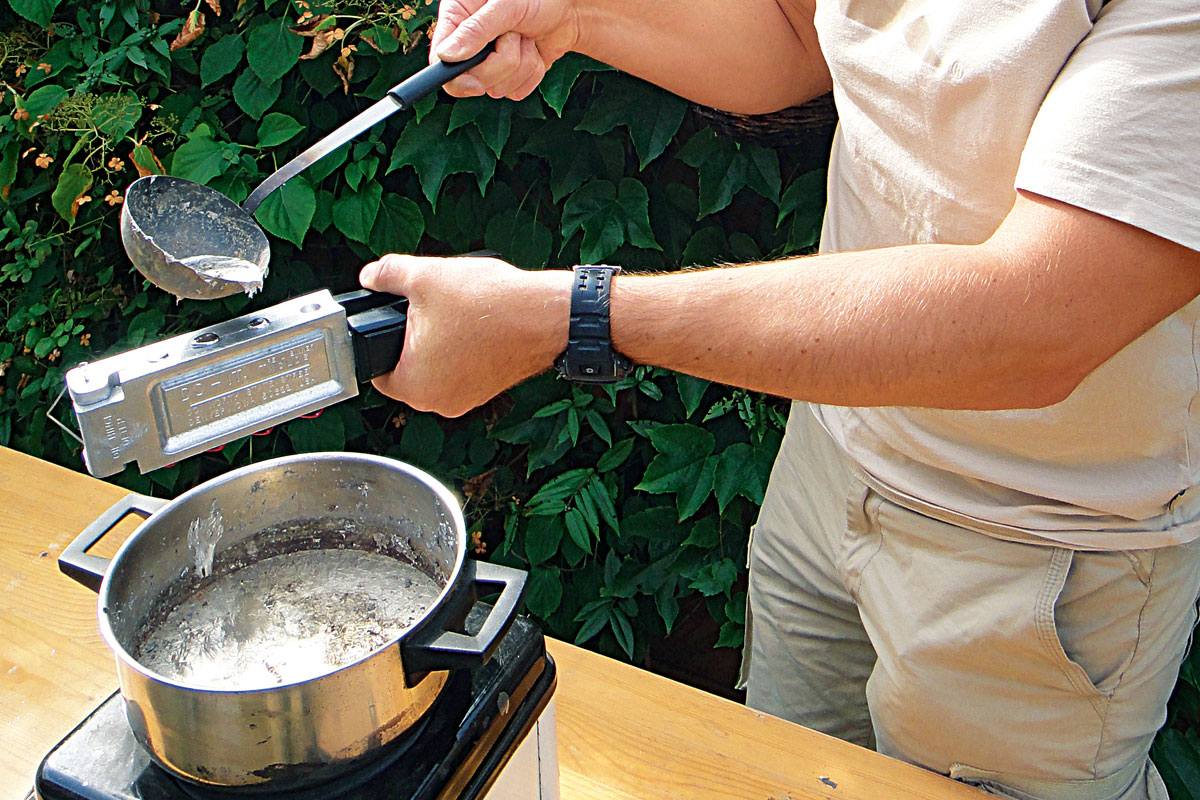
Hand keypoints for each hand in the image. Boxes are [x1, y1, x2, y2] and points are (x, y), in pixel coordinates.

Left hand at [359, 254, 571, 416]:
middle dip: (414, 336)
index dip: (382, 336)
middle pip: (408, 366)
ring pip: (436, 366)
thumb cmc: (491, 306)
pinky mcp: (487, 389)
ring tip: (455, 312)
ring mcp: (466, 398)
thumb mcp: (425, 277)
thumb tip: (371, 276)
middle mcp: (439, 402)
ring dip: (440, 341)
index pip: (377, 368)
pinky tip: (475, 323)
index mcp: (414, 386)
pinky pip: (461, 368)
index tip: (395, 317)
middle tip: (428, 308)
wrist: (547, 316)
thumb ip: (387, 275)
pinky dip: (462, 348)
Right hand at [432, 0, 580, 99]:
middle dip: (501, 63)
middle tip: (514, 36)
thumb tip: (447, 56)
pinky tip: (533, 50)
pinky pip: (516, 92)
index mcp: (457, 19)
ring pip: (497, 88)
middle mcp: (469, 44)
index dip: (455, 76)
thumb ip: (476, 30)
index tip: (475, 80)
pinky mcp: (509, 77)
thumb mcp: (505, 5)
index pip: (439, 59)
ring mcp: (489, 63)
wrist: (569, 8)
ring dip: (521, 64)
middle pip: (472, 81)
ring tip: (526, 37)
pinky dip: (532, 73)